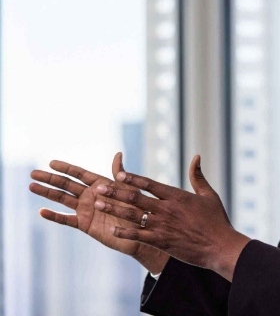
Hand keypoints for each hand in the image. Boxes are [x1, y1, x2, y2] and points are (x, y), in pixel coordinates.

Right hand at [29, 153, 168, 273]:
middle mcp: (91, 195)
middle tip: (32, 172)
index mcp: (101, 184)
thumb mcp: (129, 190)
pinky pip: (67, 219)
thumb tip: (118, 154)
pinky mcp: (85, 224)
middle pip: (66, 185)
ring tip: (31, 186)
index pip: (79, 173)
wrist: (141, 232)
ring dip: (47, 193)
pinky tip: (42, 211)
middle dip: (50, 178)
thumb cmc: (139, 209)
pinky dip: (54, 216)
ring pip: (63, 199)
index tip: (50, 162)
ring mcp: (86, 210)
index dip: (65, 168)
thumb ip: (120, 175)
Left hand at [93, 154, 250, 280]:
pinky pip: (139, 235)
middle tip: (98, 188)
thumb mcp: (209, 195)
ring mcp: (163, 226)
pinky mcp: (162, 241)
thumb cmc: (217, 221)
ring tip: (97, 205)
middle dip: (115, 192)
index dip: (133, 178)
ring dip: (114, 209)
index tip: (118, 174)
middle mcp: (167, 209)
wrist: (221, 246)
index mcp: (177, 196)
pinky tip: (112, 230)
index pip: (150, 184)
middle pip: (136, 198)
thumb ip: (198, 176)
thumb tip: (196, 156)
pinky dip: (125, 232)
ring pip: (133, 215)